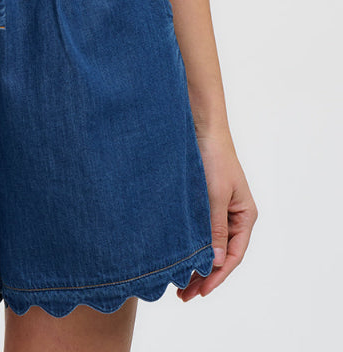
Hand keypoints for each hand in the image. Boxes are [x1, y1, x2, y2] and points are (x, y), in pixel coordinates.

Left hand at [177, 129, 257, 300]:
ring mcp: (218, 209)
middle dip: (204, 276)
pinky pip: (198, 230)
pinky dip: (189, 245)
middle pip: (221, 255)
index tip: (200, 292)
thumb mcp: (215, 195)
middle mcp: (233, 215)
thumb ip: (215, 229)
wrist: (200, 125)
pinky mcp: (202, 201)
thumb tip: (216, 263)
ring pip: (208, 244)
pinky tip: (177, 256)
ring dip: (195, 263)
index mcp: (245, 215)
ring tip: (178, 284)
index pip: (233, 256)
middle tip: (183, 295)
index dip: (217, 277)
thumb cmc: (213, 156)